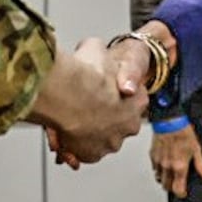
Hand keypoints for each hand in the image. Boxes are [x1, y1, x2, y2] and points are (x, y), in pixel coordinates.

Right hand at [28, 40, 145, 164]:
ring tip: (66, 122)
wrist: (70, 95)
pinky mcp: (94, 154)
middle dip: (98, 117)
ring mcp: (113, 141)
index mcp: (138, 98)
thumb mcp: (94, 47)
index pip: (129, 98)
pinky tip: (62, 135)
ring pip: (96, 138)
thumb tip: (92, 47)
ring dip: (84, 132)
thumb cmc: (86, 73)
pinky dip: (73, 146)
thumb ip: (97, 50)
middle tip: (80, 107)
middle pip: (113, 121)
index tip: (96, 90)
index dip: (109, 92)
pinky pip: (83, 151)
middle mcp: (131, 123)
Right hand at [149, 127, 201, 198]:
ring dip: (164, 179)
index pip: (177, 189)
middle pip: (166, 186)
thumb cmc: (183, 132)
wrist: (169, 120)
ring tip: (170, 176)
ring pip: (159, 178)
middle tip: (177, 185)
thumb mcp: (196, 149)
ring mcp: (158, 161)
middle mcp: (167, 166)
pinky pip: (154, 168)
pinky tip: (163, 165)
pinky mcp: (152, 155)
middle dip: (172, 188)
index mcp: (179, 166)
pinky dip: (158, 170)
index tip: (183, 193)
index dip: (181, 194)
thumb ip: (201, 165)